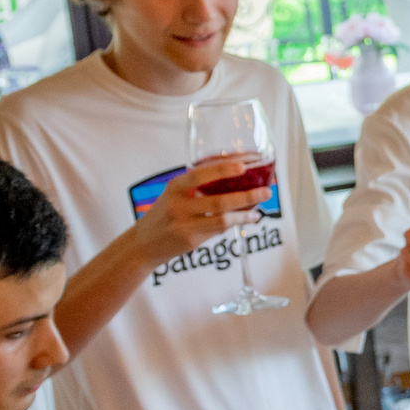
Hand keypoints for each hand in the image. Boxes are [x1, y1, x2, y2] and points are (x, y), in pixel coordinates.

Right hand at [131, 157, 266, 258]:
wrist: (143, 244)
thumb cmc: (165, 214)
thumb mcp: (173, 195)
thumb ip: (196, 188)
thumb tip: (236, 178)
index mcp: (174, 187)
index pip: (198, 175)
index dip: (222, 170)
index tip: (242, 166)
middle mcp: (177, 205)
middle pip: (218, 201)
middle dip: (247, 196)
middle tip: (266, 191)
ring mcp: (184, 224)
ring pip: (222, 219)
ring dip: (245, 214)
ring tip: (260, 208)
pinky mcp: (190, 240)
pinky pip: (219, 230)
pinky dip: (236, 223)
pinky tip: (249, 218)